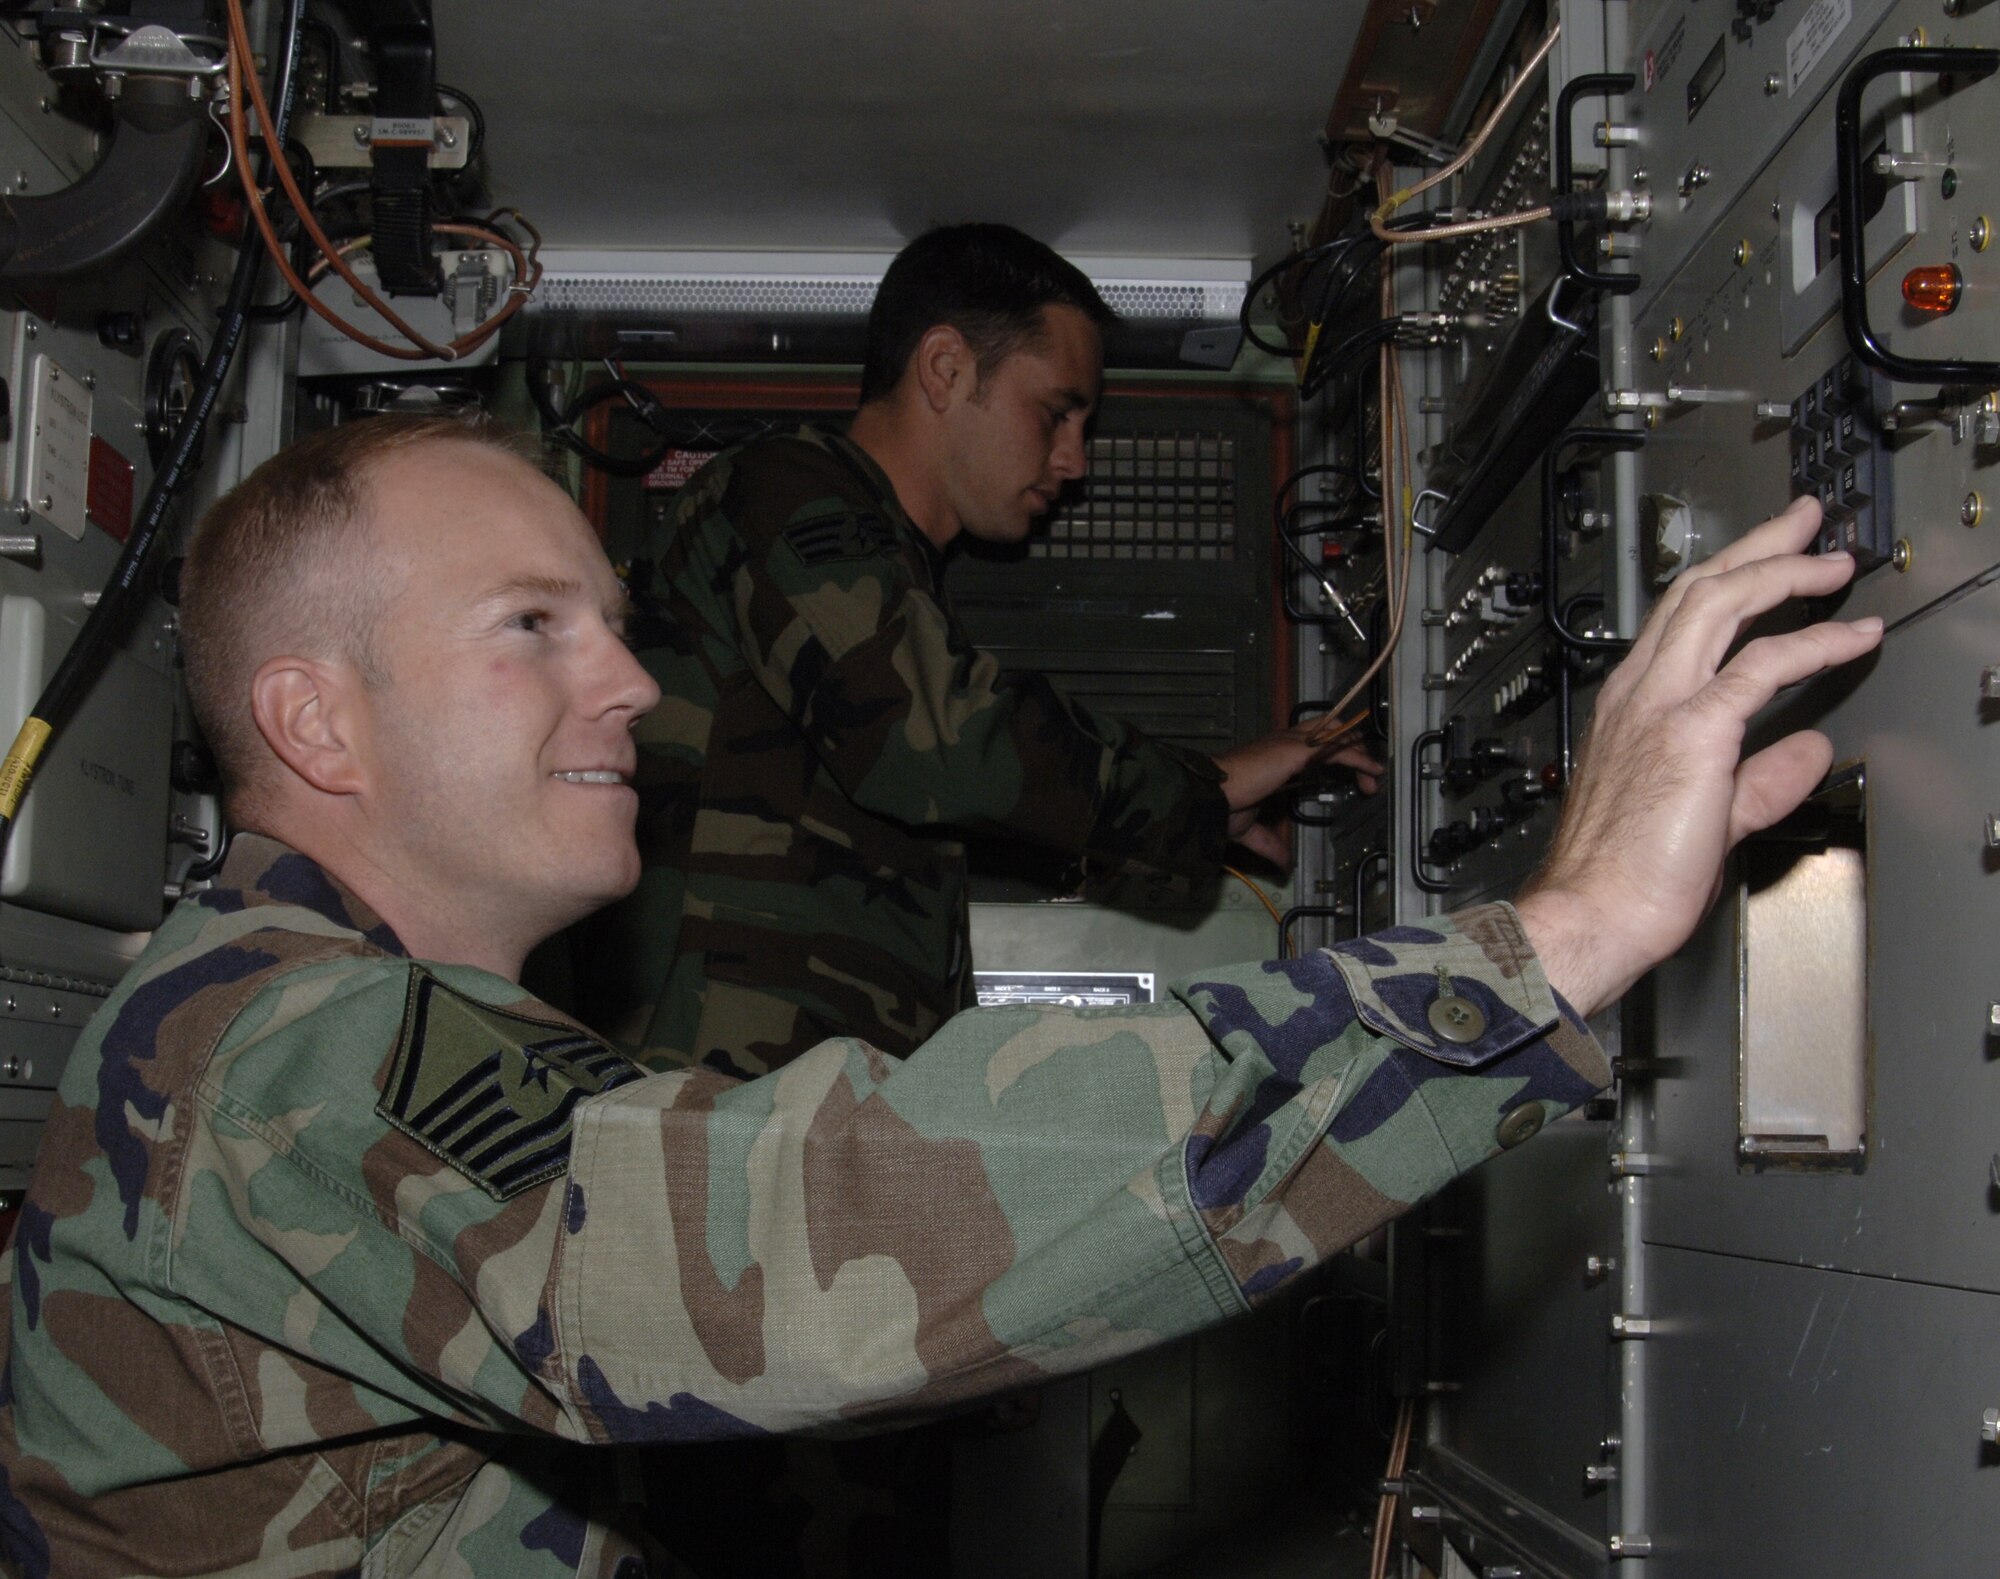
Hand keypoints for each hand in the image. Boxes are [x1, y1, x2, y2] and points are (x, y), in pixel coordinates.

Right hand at [1216, 724, 1384, 864]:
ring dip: (1361, 752)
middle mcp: (1284, 741)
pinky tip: (1372, 771)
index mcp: (1273, 755)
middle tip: (1367, 769)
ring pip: (1337, 733)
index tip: (1349, 776)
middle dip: (1352, 743)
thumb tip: (1282, 865)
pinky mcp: (1296, 751)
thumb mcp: (1251, 830)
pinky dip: (1359, 758)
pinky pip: (1337, 748)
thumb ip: (1270, 844)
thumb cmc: (1221, 806)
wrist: (1209, 795)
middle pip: (1328, 727)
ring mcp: (1291, 742)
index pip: (1312, 742)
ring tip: (1375, 774)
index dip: (1334, 753)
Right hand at [1514, 495, 1881, 1017]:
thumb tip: (1807, 751)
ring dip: (1784, 572)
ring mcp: (1663, 708)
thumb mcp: (1705, 814)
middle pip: (1702, 590)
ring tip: (1833, 561)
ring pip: (1722, 605)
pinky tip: (1852, 638)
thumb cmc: (1621, 877)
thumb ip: (1761, 778)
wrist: (1591, 910)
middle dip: (1760, 546)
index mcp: (1632, 707)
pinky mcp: (1695, 734)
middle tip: (1806, 523)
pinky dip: (1815, 644)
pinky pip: (1763, 667)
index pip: (1681, 619)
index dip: (1731, 578)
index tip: (1770, 559)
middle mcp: (1641, 694)